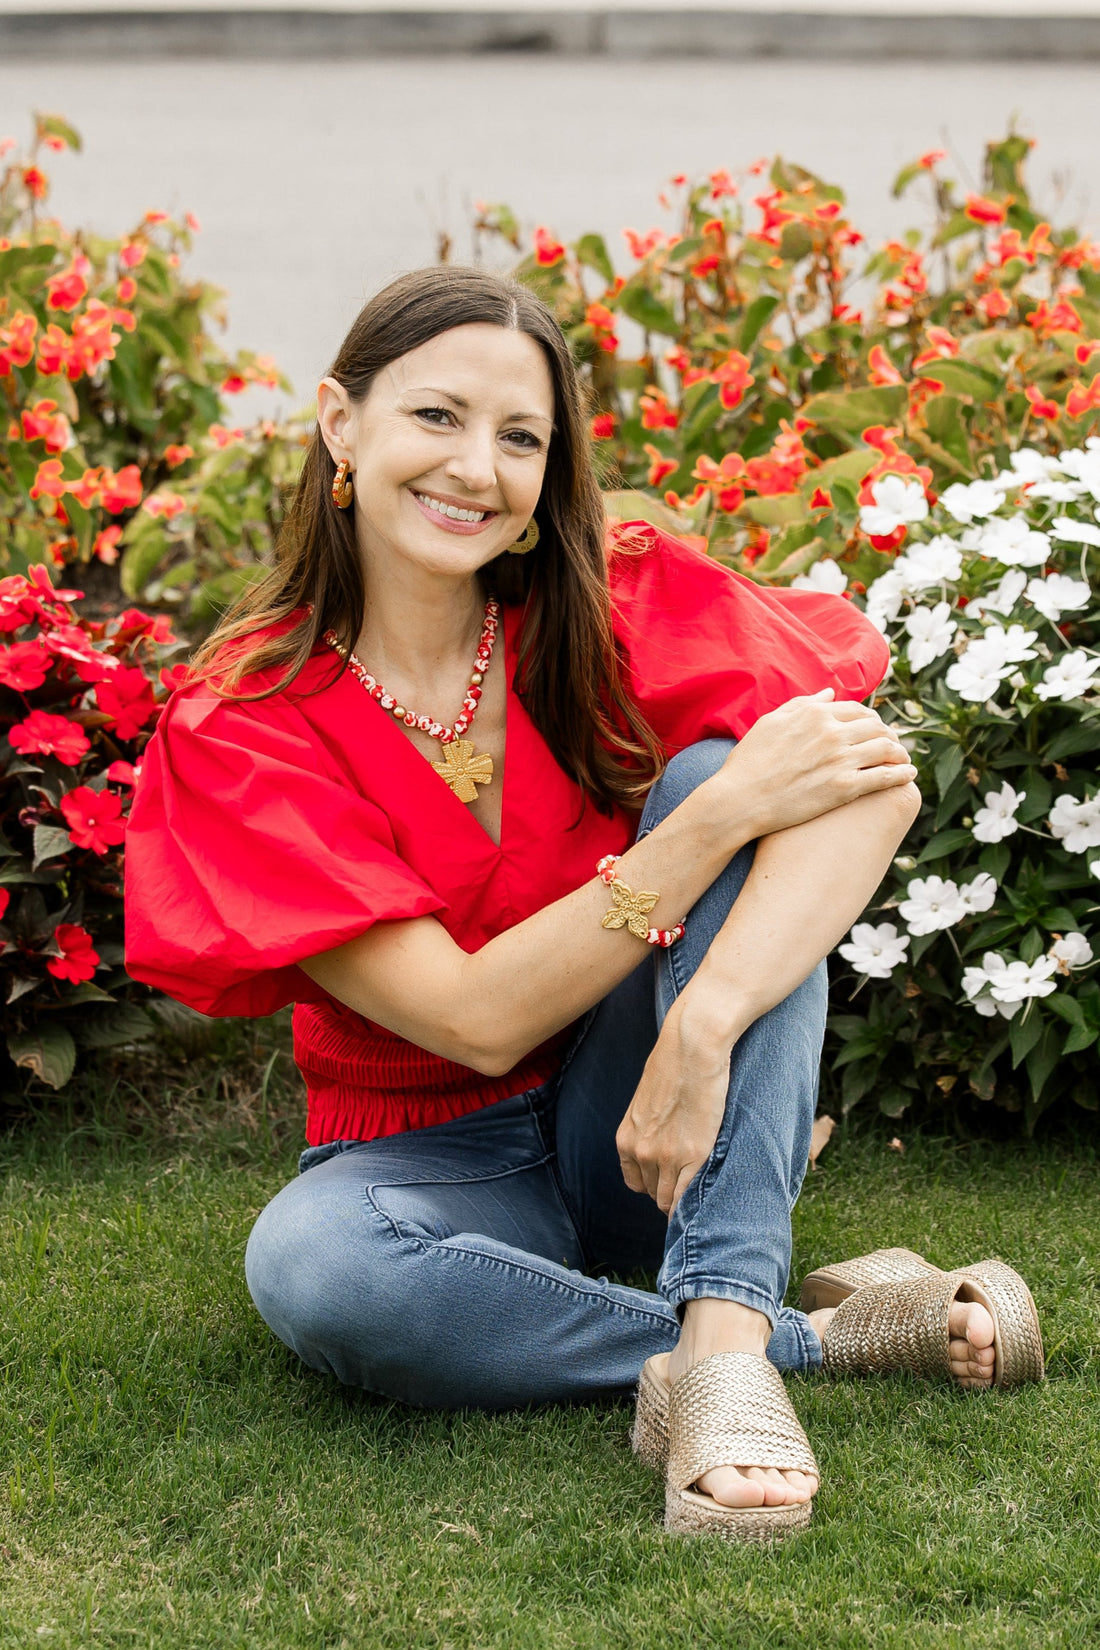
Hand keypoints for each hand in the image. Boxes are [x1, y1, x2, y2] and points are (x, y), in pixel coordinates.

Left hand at [615, 1010, 731, 1214]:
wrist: (692, 1047)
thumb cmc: (673, 1066)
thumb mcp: (646, 1101)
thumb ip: (647, 1127)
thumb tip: (660, 1141)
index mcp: (626, 1139)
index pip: (636, 1183)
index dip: (654, 1185)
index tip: (669, 1181)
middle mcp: (641, 1151)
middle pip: (654, 1193)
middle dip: (669, 1192)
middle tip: (689, 1185)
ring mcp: (666, 1156)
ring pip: (669, 1200)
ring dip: (682, 1201)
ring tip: (699, 1194)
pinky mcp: (693, 1154)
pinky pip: (686, 1196)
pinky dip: (694, 1204)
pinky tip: (704, 1199)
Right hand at [722, 689, 915, 836]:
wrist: (740, 800)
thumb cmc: (748, 762)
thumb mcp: (770, 723)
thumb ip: (801, 704)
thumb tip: (829, 693)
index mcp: (814, 713)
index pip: (857, 710)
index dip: (871, 719)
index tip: (876, 729)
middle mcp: (831, 732)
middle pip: (877, 727)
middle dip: (890, 735)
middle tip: (895, 745)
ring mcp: (840, 759)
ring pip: (887, 749)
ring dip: (901, 753)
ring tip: (904, 759)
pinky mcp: (844, 788)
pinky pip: (885, 777)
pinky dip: (902, 774)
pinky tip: (908, 775)